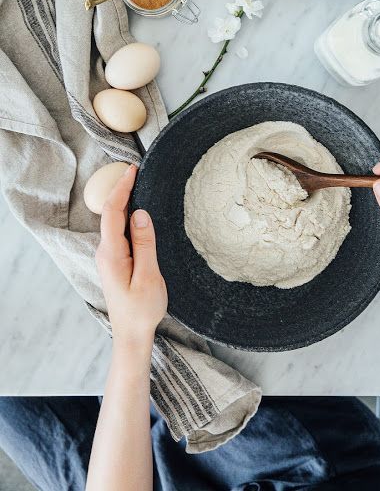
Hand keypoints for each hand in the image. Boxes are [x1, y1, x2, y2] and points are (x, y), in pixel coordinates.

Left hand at [96, 164, 166, 349]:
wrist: (131, 334)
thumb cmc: (142, 309)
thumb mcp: (149, 276)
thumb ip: (145, 244)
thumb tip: (140, 214)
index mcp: (112, 253)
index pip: (114, 213)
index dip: (122, 189)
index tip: (132, 170)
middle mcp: (106, 252)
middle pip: (111, 214)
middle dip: (121, 189)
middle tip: (136, 170)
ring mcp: (109, 257)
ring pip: (115, 223)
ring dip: (124, 202)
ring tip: (138, 185)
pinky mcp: (115, 261)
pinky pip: (119, 233)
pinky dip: (126, 217)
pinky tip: (137, 212)